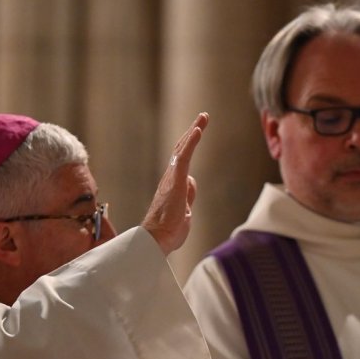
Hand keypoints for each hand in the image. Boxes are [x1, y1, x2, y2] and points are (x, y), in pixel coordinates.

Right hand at [143, 112, 208, 254]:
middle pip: (181, 149)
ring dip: (193, 132)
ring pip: (182, 150)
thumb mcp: (185, 211)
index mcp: (173, 185)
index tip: (198, 131)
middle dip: (192, 132)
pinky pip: (183, 158)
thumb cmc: (168, 231)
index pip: (182, 160)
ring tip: (203, 118)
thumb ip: (188, 195)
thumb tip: (191, 180)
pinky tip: (198, 130)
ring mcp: (171, 179)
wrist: (156, 241)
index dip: (190, 144)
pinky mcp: (175, 182)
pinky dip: (191, 143)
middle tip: (203, 117)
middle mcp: (170, 178)